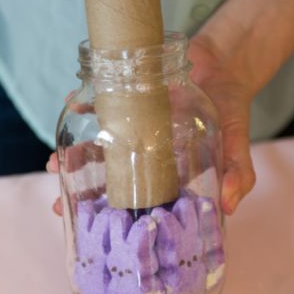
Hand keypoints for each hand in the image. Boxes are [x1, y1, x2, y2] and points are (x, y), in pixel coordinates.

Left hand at [47, 36, 257, 216]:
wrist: (225, 63)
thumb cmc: (231, 108)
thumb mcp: (236, 142)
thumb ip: (238, 172)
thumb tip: (229, 206)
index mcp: (167, 172)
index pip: (138, 201)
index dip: (115, 217)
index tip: (92, 230)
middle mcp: (144, 154)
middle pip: (108, 180)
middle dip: (83, 193)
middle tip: (58, 206)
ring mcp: (131, 128)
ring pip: (96, 148)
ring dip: (73, 157)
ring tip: (54, 164)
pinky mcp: (126, 99)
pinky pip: (99, 103)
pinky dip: (82, 103)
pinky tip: (70, 104)